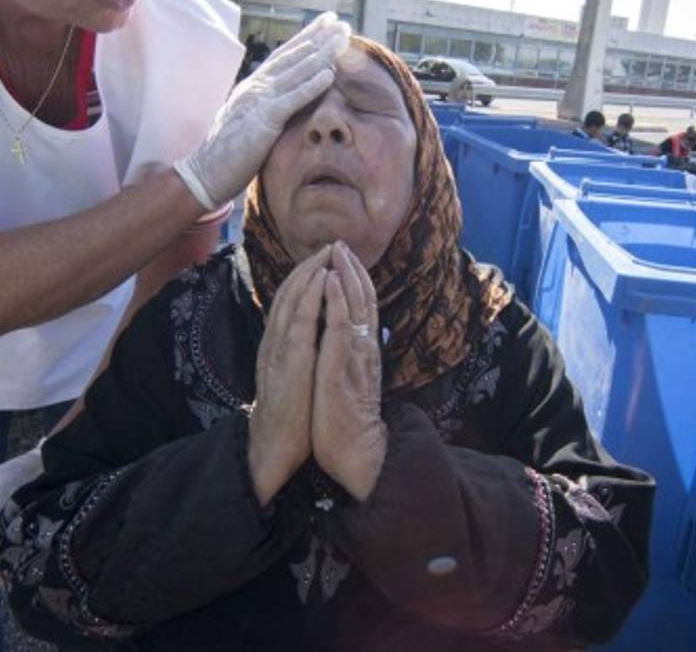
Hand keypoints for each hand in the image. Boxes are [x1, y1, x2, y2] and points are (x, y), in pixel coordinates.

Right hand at [175, 13, 350, 209]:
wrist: (204, 173)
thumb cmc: (229, 153)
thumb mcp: (250, 121)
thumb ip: (266, 107)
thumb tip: (286, 102)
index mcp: (253, 87)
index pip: (284, 56)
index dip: (306, 37)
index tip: (326, 23)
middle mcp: (256, 87)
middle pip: (292, 56)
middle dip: (318, 37)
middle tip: (340, 22)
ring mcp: (258, 101)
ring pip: (295, 72)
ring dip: (321, 54)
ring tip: (342, 39)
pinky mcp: (262, 121)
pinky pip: (291, 99)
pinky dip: (311, 86)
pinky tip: (329, 75)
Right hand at [248, 245, 331, 505]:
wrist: (273, 447)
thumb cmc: (289, 415)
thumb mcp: (292, 377)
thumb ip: (297, 355)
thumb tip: (310, 337)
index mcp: (276, 345)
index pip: (289, 302)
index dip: (304, 277)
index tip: (322, 258)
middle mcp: (275, 341)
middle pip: (289, 293)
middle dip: (309, 266)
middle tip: (329, 244)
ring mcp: (279, 349)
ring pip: (292, 300)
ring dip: (310, 272)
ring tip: (327, 251)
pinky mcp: (290, 361)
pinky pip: (301, 321)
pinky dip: (310, 296)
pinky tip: (321, 279)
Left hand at [312, 242, 386, 501]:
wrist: (352, 452)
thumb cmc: (344, 416)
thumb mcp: (348, 378)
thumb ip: (351, 355)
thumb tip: (353, 336)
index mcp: (363, 351)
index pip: (363, 306)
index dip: (356, 279)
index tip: (345, 256)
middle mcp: (363, 349)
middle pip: (362, 300)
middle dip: (351, 270)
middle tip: (341, 243)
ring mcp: (355, 357)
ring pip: (355, 308)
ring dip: (347, 277)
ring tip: (337, 252)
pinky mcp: (342, 368)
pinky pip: (341, 329)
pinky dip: (337, 302)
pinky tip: (332, 283)